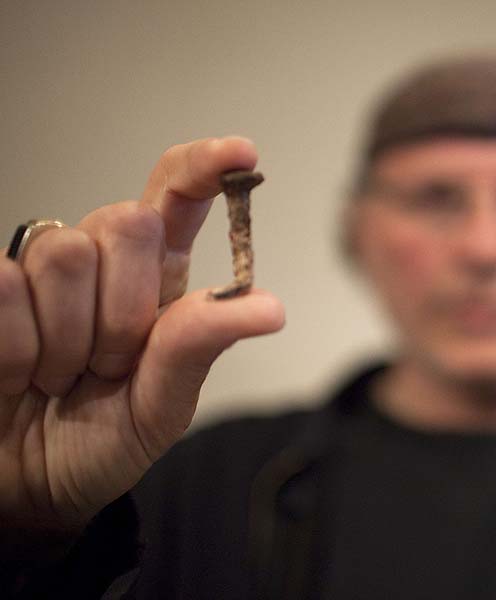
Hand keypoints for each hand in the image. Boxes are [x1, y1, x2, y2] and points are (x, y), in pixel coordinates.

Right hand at [0, 137, 284, 538]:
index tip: (243, 153)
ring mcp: (38, 272)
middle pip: (125, 222)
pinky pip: (2, 286)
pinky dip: (15, 349)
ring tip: (60, 379)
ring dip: (67, 339)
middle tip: (111, 367)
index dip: (206, 167)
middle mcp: (100, 260)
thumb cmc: (103, 440)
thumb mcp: (163, 404)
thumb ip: (199, 346)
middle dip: (125, 309)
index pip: (178, 195)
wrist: (27, 486)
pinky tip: (16, 376)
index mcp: (158, 276)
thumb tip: (268, 307)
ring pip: (62, 254)